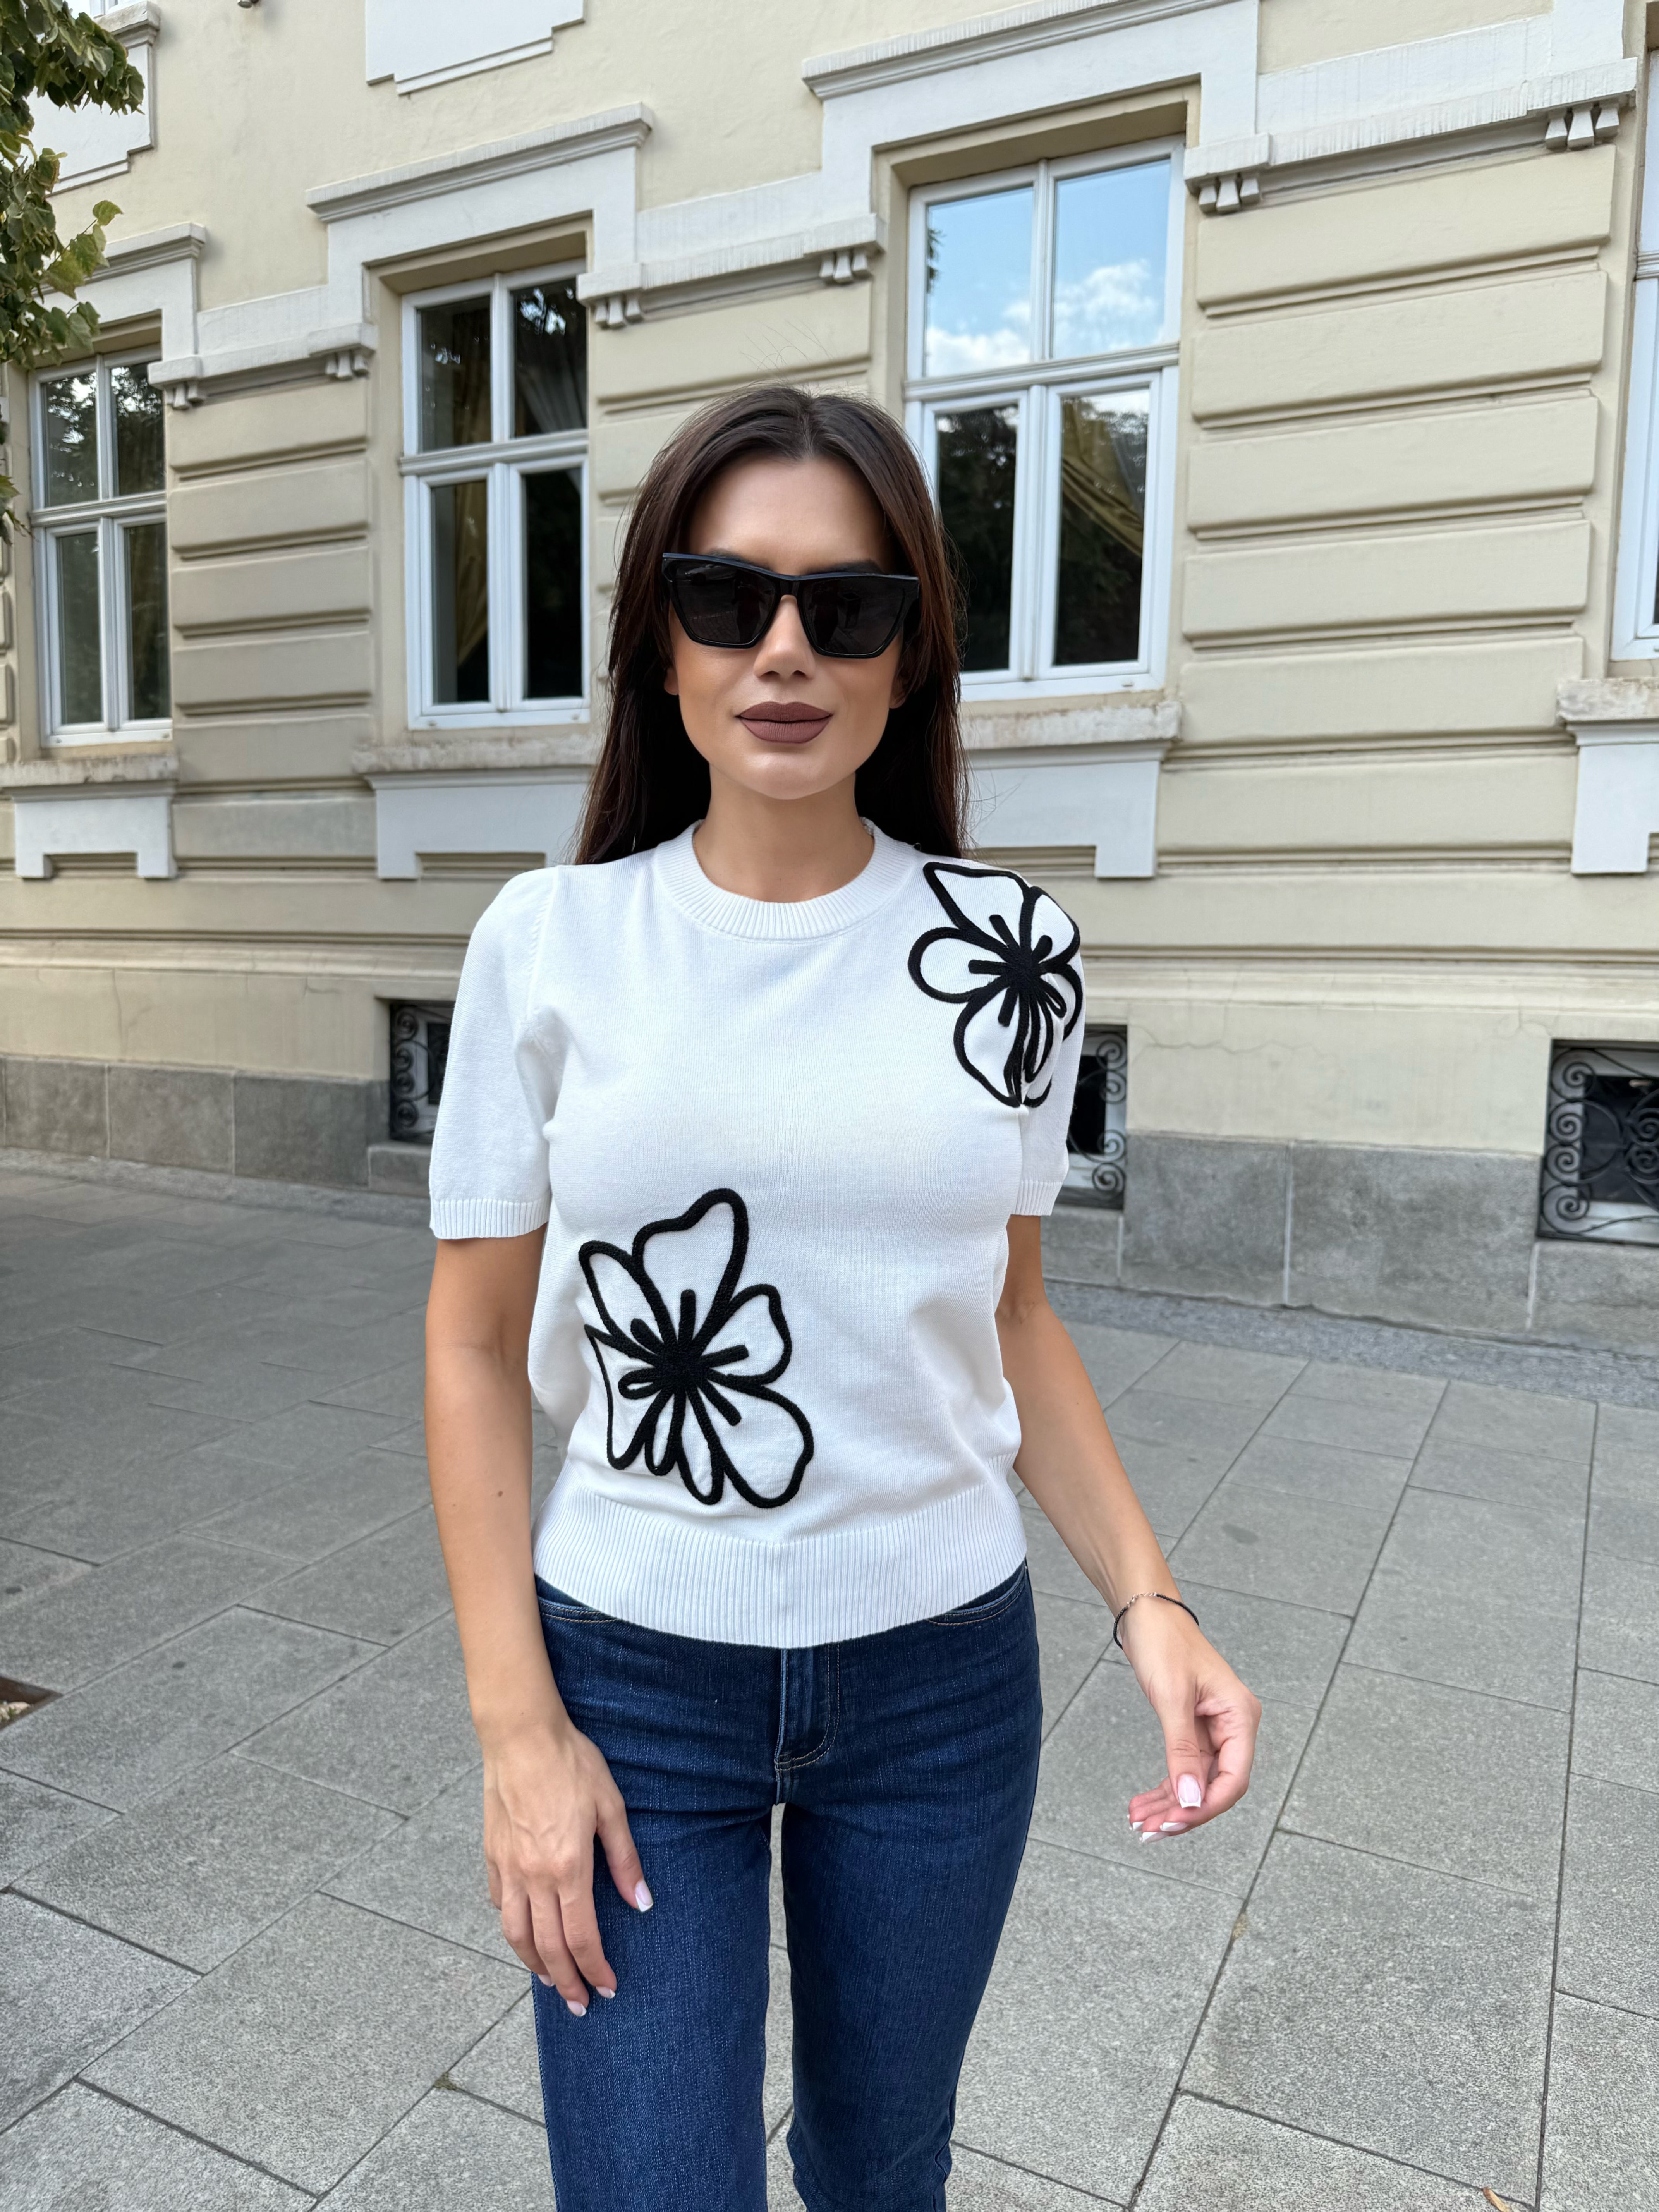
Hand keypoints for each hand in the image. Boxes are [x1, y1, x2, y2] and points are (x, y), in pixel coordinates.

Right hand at [482, 1718, 651, 2012]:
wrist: (522, 1735)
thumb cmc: (571, 1764)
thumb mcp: (611, 1806)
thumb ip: (625, 1859)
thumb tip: (642, 1903)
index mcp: (567, 1867)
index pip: (581, 1937)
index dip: (595, 1969)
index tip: (607, 1989)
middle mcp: (533, 1876)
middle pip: (547, 1947)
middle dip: (566, 1982)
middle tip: (580, 2005)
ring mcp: (507, 1868)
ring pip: (515, 1934)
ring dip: (534, 1964)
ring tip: (551, 1981)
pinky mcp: (491, 1855)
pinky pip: (498, 1903)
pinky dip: (511, 1926)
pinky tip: (523, 1931)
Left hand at [1117, 1597, 1260, 1842]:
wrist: (1147, 1614)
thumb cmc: (1165, 1643)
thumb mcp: (1172, 1698)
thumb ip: (1182, 1751)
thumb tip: (1191, 1801)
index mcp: (1240, 1716)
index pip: (1234, 1779)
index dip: (1206, 1807)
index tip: (1174, 1823)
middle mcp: (1233, 1727)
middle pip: (1215, 1786)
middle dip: (1183, 1812)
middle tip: (1149, 1832)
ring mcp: (1214, 1730)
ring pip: (1196, 1782)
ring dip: (1169, 1805)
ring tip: (1138, 1822)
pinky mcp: (1194, 1730)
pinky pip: (1184, 1769)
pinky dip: (1165, 1788)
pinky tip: (1143, 1804)